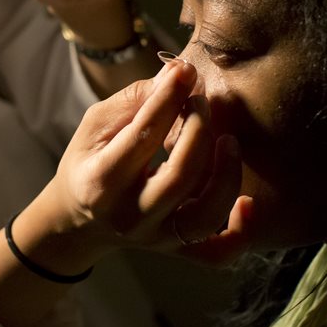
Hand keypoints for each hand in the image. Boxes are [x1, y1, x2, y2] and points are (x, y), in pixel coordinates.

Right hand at [18, 60, 251, 272]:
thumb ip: (135, 99)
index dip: (168, 99)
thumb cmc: (89, 161)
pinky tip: (247, 202)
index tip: (185, 71)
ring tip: (229, 141)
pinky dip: (241, 233)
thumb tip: (178, 73)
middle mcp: (130, 216)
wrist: (78, 219)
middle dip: (199, 129)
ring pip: (204, 217)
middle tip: (201, 101)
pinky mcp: (178, 251)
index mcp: (102, 181)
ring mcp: (156, 238)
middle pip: (179, 176)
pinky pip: (219, 254)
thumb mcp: (96, 125)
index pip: (143, 136)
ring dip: (225, 175)